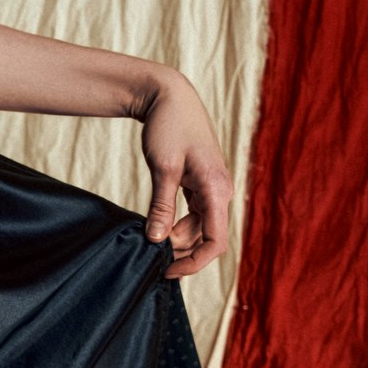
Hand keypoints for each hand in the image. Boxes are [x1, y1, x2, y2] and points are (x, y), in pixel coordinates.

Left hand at [135, 71, 233, 278]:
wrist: (170, 97)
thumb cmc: (168, 126)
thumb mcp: (163, 167)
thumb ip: (162, 205)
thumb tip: (157, 240)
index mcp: (216, 189)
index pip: (215, 241)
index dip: (194, 263)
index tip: (166, 270)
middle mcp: (220, 191)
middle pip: (206, 238)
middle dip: (180, 251)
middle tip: (147, 256)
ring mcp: (212, 188)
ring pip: (198, 227)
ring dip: (176, 238)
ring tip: (147, 241)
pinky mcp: (201, 184)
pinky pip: (193, 214)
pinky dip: (176, 224)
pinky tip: (156, 229)